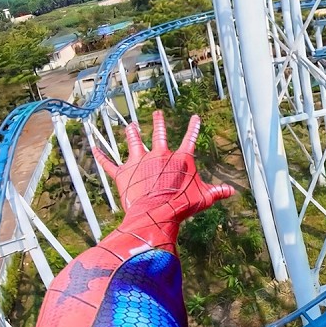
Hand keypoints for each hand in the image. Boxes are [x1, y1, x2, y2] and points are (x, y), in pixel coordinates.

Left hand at [93, 112, 234, 246]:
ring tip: (129, 125)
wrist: (156, 213)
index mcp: (179, 159)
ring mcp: (139, 162)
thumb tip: (233, 192)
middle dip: (158, 123)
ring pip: (134, 143)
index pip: (189, 139)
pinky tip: (93, 148)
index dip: (193, 128)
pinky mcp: (123, 174)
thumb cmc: (182, 206)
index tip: (195, 117)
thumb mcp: (204, 198)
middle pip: (158, 134)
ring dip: (131, 133)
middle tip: (157, 114)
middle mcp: (158, 155)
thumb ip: (217, 192)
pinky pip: (109, 163)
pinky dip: (100, 156)